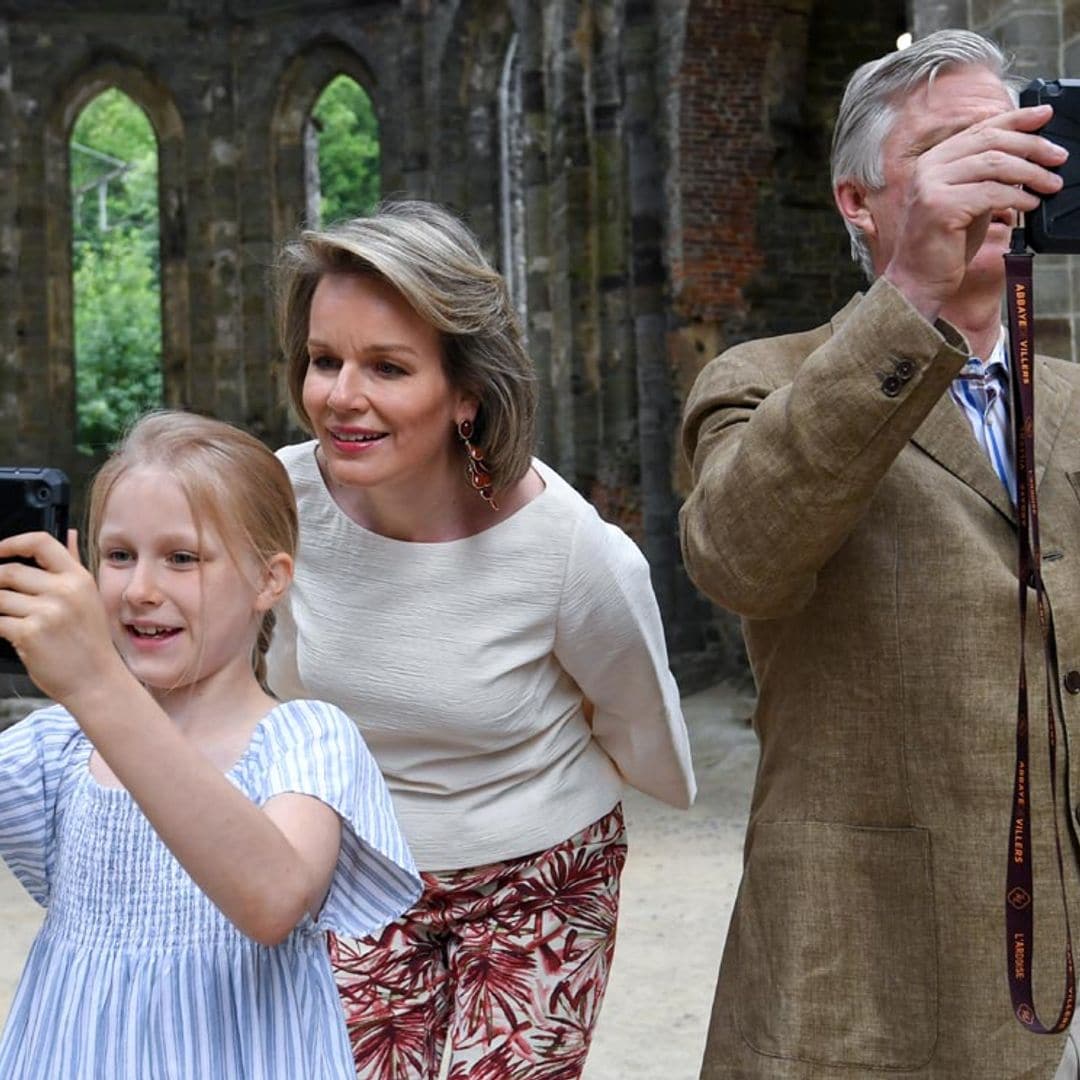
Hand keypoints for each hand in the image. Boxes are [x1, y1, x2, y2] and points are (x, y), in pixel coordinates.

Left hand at [0, 531, 121, 702]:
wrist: (95, 680)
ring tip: (11, 620)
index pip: (40, 543)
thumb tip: (67, 534)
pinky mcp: (28, 633)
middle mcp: (64, 591)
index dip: (11, 543)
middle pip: (9, 572)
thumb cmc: (90, 643)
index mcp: (78, 579)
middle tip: (1, 596)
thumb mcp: (89, 598)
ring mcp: (46, 612)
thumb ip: (73, 564)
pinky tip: (13, 634)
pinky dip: (0, 627)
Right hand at [884, 103, 1065, 318]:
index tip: (1045, 115)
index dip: (1017, 118)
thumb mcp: (970, 199)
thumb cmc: (945, 244)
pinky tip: (1029, 206)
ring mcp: (932, 187)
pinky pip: (990, 193)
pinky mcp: (941, 207)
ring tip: (1050, 184)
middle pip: (991, 141)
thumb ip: (987, 175)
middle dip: (1032, 146)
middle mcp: (929, 168)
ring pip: (994, 164)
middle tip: (1058, 158)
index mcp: (934, 160)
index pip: (981, 128)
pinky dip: (1017, 197)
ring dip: (1031, 173)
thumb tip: (1027, 153)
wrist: (918, 280)